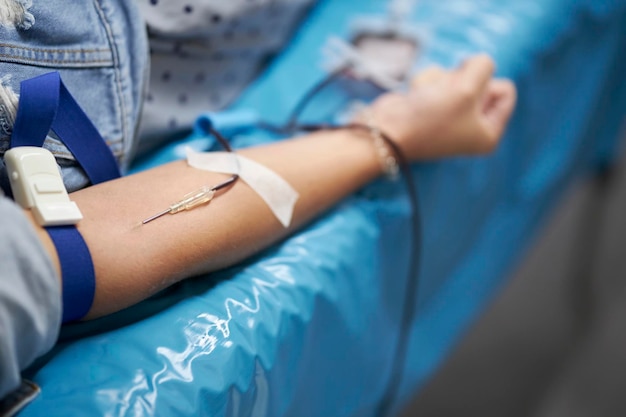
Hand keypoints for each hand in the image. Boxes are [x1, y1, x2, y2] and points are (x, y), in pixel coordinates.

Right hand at [366, 54, 516, 159]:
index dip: (486, 84)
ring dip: (440, 81)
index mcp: (489, 134)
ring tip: (426, 99)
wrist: (386, 131)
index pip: (506, 90)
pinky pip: (439, 79)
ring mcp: (451, 116)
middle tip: (443, 99)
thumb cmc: (429, 118)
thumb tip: (475, 62)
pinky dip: (426, 83)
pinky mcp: (432, 105)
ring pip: (458, 76)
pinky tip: (415, 98)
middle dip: (460, 82)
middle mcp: (472, 127)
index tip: (464, 96)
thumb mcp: (467, 87)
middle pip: (482, 81)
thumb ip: (483, 65)